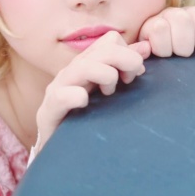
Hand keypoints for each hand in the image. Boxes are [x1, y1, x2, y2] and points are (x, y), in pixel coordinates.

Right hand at [34, 31, 149, 152]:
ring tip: (109, 93)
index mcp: (86, 64)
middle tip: (129, 81)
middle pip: (103, 50)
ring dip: (106, 76)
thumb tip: (146, 47)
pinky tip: (85, 104)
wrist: (62, 154)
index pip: (111, 40)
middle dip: (125, 61)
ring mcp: (58, 90)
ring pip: (83, 68)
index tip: (136, 74)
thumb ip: (125, 67)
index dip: (129, 53)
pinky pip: (62, 96)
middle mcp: (71, 72)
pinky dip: (77, 97)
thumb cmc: (89, 119)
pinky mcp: (48, 112)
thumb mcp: (108, 90)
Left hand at [138, 6, 194, 57]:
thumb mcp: (140, 54)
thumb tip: (146, 48)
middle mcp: (175, 15)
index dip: (163, 47)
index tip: (164, 54)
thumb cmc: (154, 57)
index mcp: (155, 24)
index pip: (160, 27)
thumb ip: (136, 52)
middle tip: (182, 54)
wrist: (169, 49)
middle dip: (183, 45)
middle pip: (183, 20)